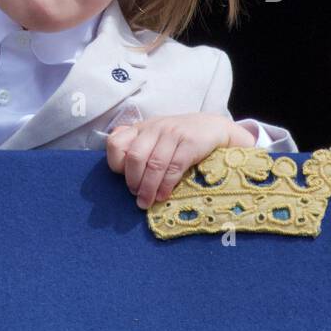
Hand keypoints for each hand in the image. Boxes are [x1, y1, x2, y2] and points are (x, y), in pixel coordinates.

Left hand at [106, 113, 253, 208]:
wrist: (213, 128)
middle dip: (134, 181)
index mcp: (141, 128)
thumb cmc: (180, 138)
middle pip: (135, 157)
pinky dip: (166, 185)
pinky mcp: (190, 142)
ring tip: (147, 202)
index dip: (116, 164)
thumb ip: (137, 146)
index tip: (124, 178)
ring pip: (154, 164)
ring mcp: (173, 133)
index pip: (116, 143)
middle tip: (137, 196)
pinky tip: (163, 195)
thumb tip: (119, 168)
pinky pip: (174, 167)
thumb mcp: (156, 136)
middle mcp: (154, 128)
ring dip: (149, 188)